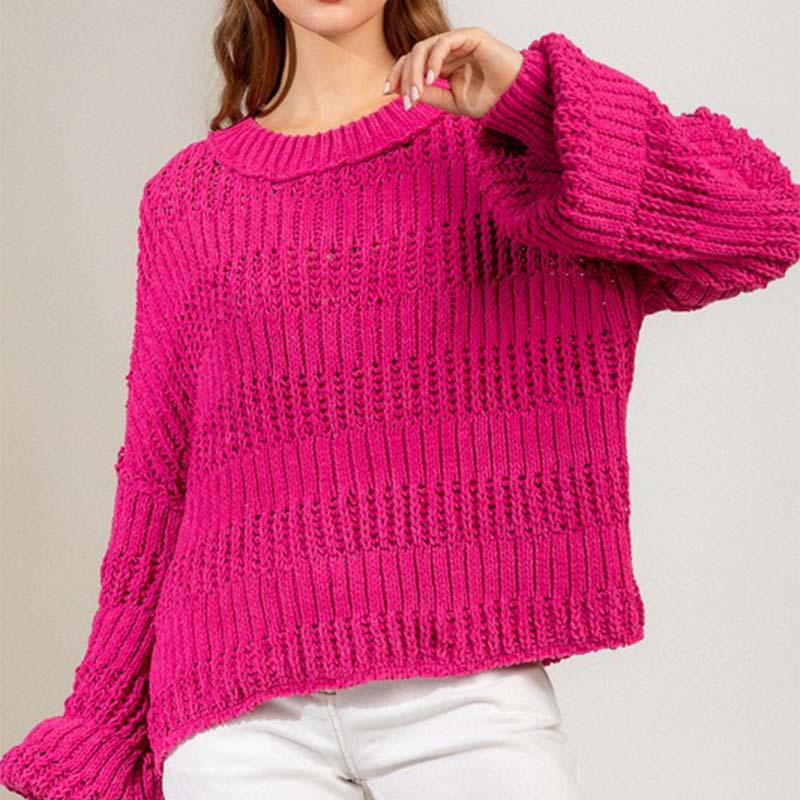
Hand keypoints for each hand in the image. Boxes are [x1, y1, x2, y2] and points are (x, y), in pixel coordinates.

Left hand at [382, 27, 524, 117]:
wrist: (514, 98)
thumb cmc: (489, 100)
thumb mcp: (452, 102)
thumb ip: (430, 95)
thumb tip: (404, 92)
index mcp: (442, 65)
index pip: (411, 63)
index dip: (397, 75)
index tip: (387, 93)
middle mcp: (447, 51)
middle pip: (412, 55)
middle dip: (404, 77)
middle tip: (407, 101)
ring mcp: (457, 41)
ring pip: (423, 48)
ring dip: (415, 72)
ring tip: (416, 94)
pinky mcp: (469, 36)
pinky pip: (443, 43)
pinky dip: (433, 61)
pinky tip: (431, 79)